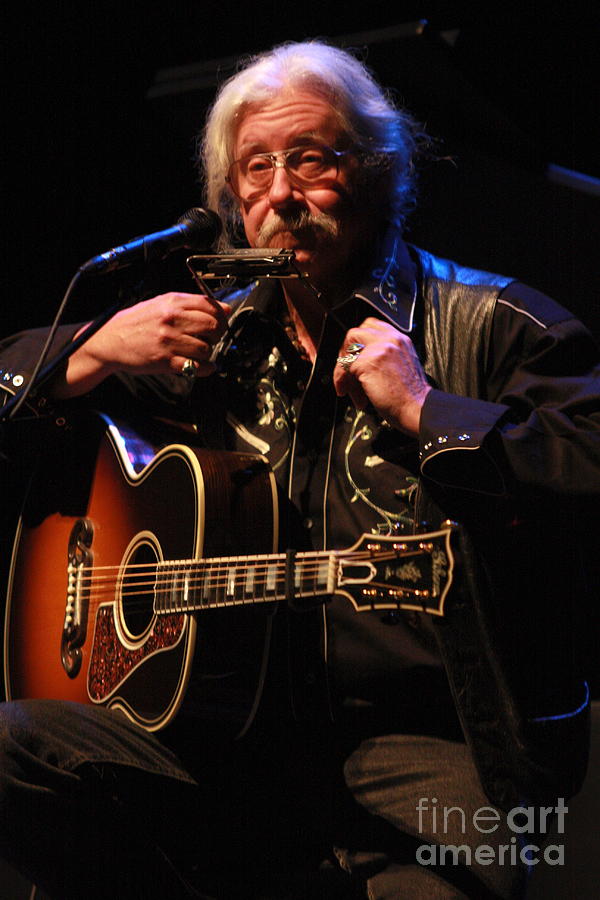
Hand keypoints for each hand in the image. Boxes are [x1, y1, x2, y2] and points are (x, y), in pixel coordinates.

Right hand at [57, 292, 228, 396]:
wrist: (110, 340)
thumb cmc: (136, 323)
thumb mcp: (161, 304)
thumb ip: (190, 304)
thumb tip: (223, 308)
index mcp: (172, 303)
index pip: (210, 305)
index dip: (221, 315)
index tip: (221, 321)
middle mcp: (172, 320)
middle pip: (213, 326)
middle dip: (217, 334)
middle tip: (211, 338)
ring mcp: (169, 341)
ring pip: (206, 348)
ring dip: (207, 353)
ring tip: (198, 352)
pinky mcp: (165, 361)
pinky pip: (196, 367)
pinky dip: (204, 368)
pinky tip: (200, 366)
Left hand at [333, 318, 430, 435]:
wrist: (418, 409)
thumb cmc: (412, 396)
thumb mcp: (404, 365)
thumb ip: (386, 356)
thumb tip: (362, 360)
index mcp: (400, 339)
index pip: (372, 326)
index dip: (359, 341)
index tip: (355, 356)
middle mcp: (390, 339)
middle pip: (355, 334)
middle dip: (346, 353)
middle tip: (346, 371)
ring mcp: (378, 349)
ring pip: (347, 351)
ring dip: (343, 372)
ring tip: (350, 389)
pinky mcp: (367, 362)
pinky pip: (344, 368)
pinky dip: (342, 382)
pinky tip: (351, 394)